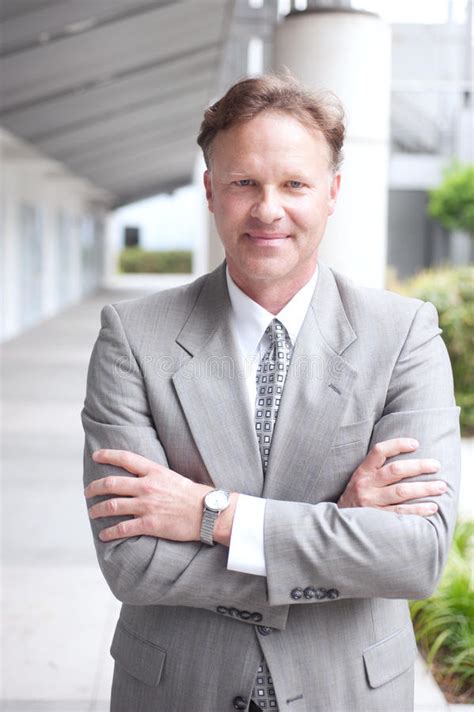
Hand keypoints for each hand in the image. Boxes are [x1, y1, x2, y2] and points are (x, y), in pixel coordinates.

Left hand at [85, 449, 217, 542]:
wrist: (208, 513)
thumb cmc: (193, 495)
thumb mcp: (173, 477)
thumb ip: (155, 476)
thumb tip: (141, 477)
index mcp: (154, 471)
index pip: (125, 458)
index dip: (107, 455)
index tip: (96, 456)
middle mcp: (146, 486)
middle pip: (111, 484)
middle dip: (94, 488)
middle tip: (87, 492)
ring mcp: (146, 506)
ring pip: (112, 506)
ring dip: (97, 510)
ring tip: (92, 512)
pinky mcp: (149, 524)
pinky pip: (123, 528)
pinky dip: (109, 532)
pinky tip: (103, 535)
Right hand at [337, 438, 446, 514]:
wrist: (338, 524)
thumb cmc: (355, 498)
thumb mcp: (359, 480)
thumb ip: (375, 470)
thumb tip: (405, 460)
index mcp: (362, 472)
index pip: (379, 452)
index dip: (397, 445)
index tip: (416, 444)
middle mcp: (366, 485)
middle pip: (395, 471)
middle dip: (419, 466)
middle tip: (436, 465)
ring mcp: (371, 502)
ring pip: (401, 492)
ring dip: (424, 488)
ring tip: (441, 486)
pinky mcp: (377, 518)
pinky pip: (401, 512)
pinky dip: (418, 510)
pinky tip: (432, 507)